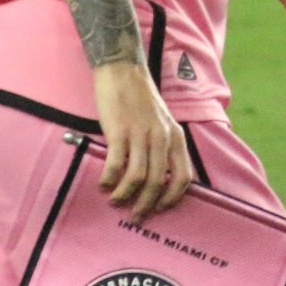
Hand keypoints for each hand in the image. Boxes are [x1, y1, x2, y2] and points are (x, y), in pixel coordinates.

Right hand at [93, 62, 193, 219]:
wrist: (122, 70)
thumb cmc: (140, 98)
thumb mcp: (162, 122)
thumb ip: (163, 145)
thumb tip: (156, 177)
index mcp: (176, 136)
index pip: (183, 177)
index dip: (172, 198)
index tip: (159, 209)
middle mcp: (162, 137)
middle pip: (158, 183)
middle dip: (146, 205)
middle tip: (135, 216)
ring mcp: (140, 134)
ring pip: (137, 178)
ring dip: (125, 195)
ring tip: (115, 202)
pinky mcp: (119, 130)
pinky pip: (115, 164)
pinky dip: (109, 180)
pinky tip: (103, 184)